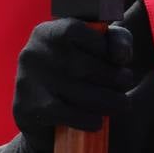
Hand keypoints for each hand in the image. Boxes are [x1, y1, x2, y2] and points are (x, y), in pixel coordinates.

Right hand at [13, 18, 132, 152]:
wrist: (44, 122)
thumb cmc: (79, 75)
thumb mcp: (100, 49)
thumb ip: (116, 40)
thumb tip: (121, 55)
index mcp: (47, 32)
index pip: (76, 30)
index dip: (102, 44)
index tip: (118, 58)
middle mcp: (33, 53)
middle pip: (83, 65)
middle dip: (114, 77)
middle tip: (126, 84)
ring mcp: (27, 81)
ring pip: (79, 92)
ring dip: (108, 101)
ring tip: (121, 103)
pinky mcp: (27, 108)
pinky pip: (64, 113)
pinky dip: (86, 119)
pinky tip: (98, 122)